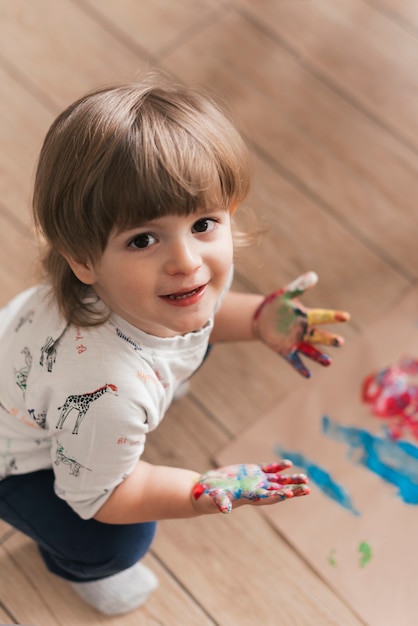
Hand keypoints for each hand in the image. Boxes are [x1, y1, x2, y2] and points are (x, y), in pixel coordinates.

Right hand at [191, 461, 309, 513]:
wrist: (207, 489)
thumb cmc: (209, 496)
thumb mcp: (213, 499)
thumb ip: (220, 503)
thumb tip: (224, 509)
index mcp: (248, 497)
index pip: (267, 497)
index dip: (278, 496)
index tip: (289, 494)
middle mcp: (256, 490)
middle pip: (278, 490)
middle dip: (293, 490)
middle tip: (308, 489)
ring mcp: (256, 480)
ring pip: (277, 480)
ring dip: (290, 480)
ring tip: (305, 478)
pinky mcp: (252, 471)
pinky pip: (268, 469)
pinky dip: (278, 467)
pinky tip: (288, 464)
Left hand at [253, 271, 349, 377]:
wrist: (261, 319)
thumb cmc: (276, 304)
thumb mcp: (285, 294)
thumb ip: (299, 286)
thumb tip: (313, 275)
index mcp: (306, 316)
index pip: (322, 316)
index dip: (334, 316)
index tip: (346, 316)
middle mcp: (304, 331)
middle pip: (319, 336)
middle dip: (328, 339)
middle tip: (340, 342)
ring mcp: (296, 342)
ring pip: (310, 350)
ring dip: (319, 356)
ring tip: (329, 362)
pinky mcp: (286, 351)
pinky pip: (295, 360)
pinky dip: (300, 367)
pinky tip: (308, 374)